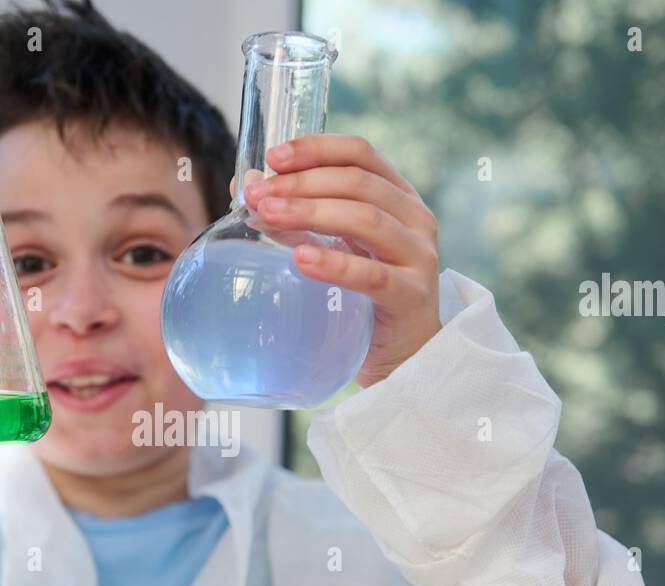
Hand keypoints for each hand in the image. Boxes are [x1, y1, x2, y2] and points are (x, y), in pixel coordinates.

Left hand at [236, 135, 441, 389]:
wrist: (404, 358)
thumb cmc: (365, 298)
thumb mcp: (334, 247)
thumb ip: (297, 218)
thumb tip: (245, 188)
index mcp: (398, 197)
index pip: (360, 154)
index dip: (317, 148)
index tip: (273, 157)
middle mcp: (415, 219)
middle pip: (358, 182)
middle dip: (302, 183)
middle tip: (258, 195)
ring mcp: (418, 256)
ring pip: (366, 219)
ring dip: (312, 212)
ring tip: (268, 216)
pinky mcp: (412, 296)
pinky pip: (372, 275)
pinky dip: (335, 264)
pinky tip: (301, 260)